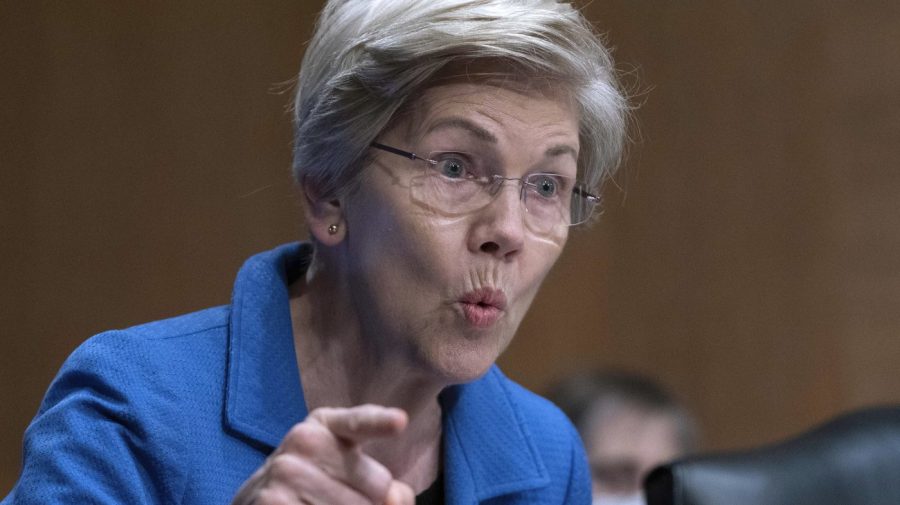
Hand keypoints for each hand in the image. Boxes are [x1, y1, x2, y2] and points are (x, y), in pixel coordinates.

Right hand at [231, 404, 415, 504]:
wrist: (257, 497)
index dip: (380, 423)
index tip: (399, 421)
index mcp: (326, 424)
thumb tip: (395, 496)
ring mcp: (287, 472)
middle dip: (370, 501)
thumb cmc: (314, 483)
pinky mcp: (274, 501)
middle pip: (378, 486)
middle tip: (336, 497)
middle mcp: (305, 441)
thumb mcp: (346, 469)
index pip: (359, 423)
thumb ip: (380, 481)